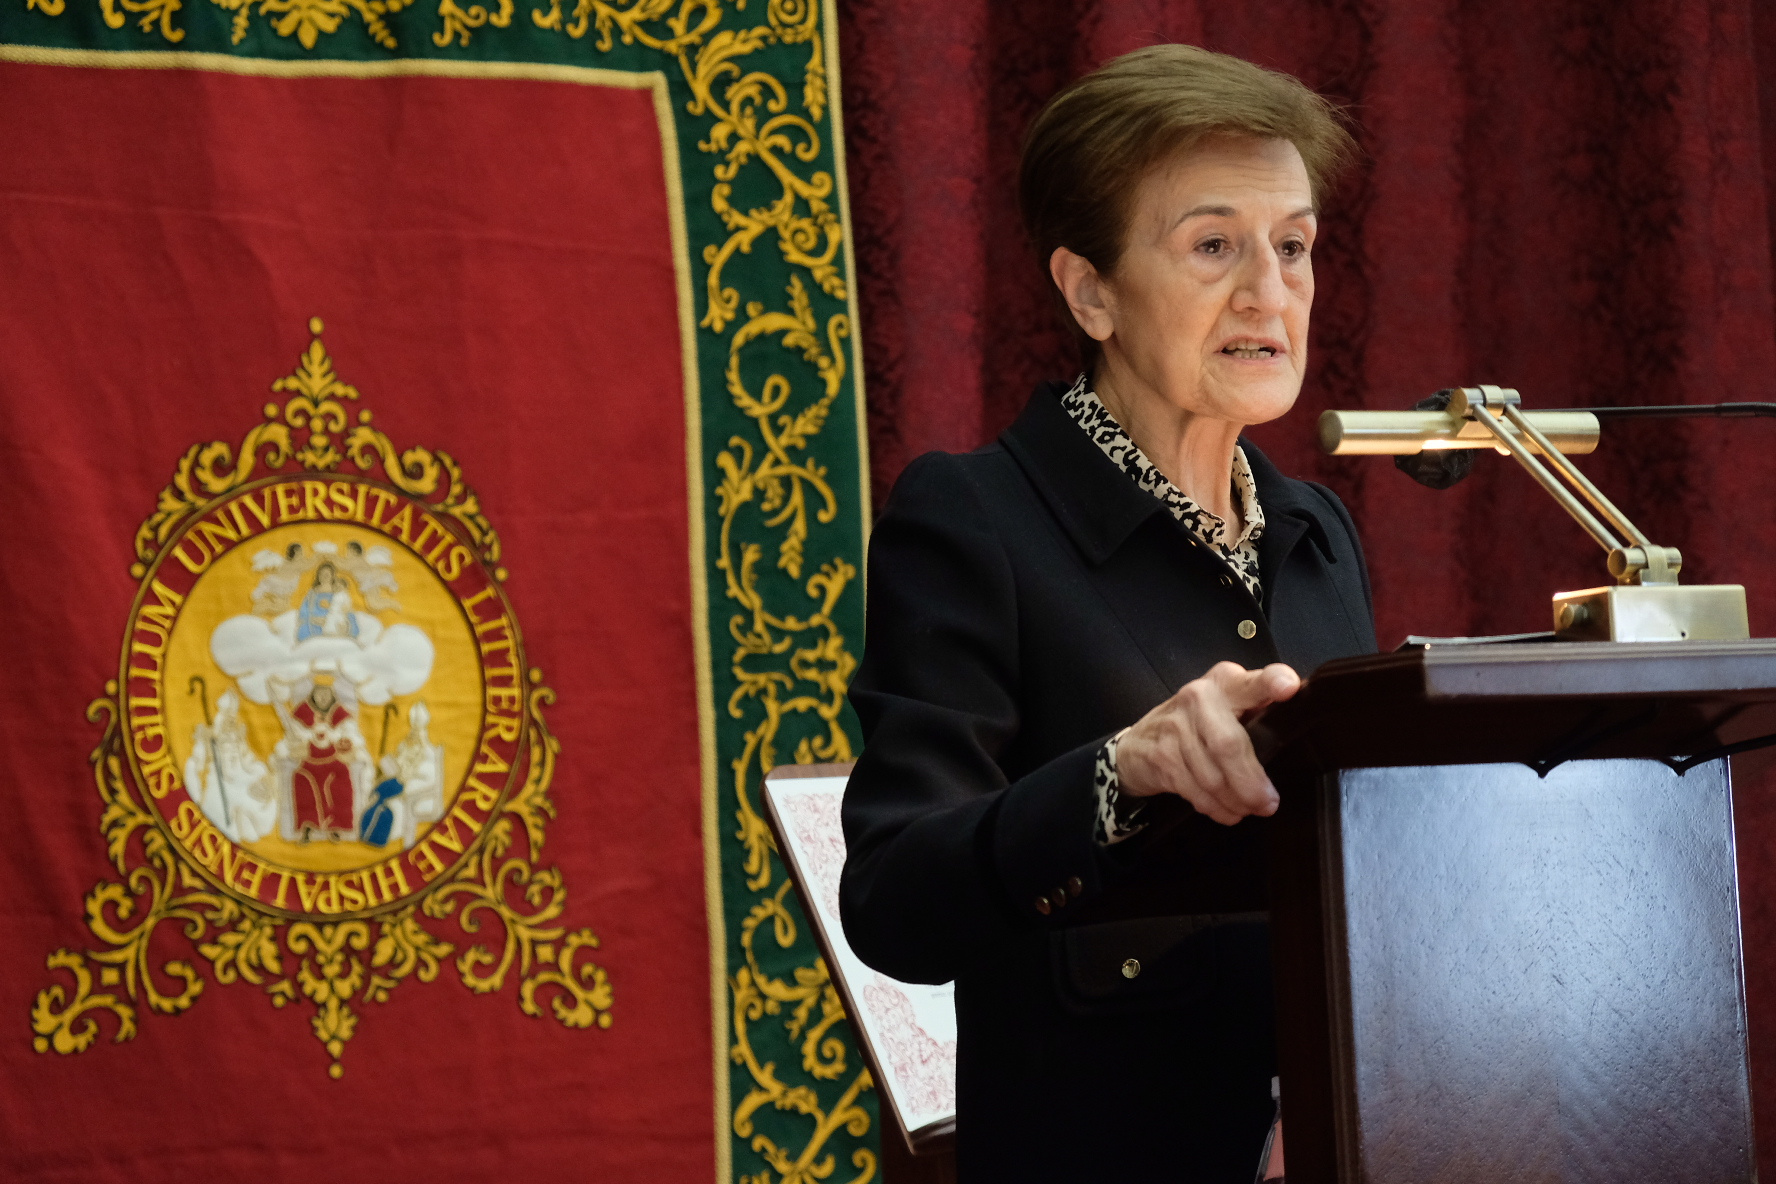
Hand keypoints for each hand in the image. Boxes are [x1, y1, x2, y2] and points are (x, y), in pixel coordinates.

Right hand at [1115, 661, 1300, 825]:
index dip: (1270, 682)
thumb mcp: (1227, 707)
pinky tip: (1228, 812)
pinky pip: (1195, 790)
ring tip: (1249, 809)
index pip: (1251, 681)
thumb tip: (1299, 733)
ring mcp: (1175, 727)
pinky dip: (1216, 807)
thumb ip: (1258, 712)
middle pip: (1228, 744)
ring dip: (1235, 800)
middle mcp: (1198, 698)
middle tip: (1268, 804)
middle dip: (1250, 781)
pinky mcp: (1161, 757)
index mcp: (1226, 683)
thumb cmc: (1197, 724)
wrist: (1139, 743)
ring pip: (1212, 775)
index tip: (1288, 687)